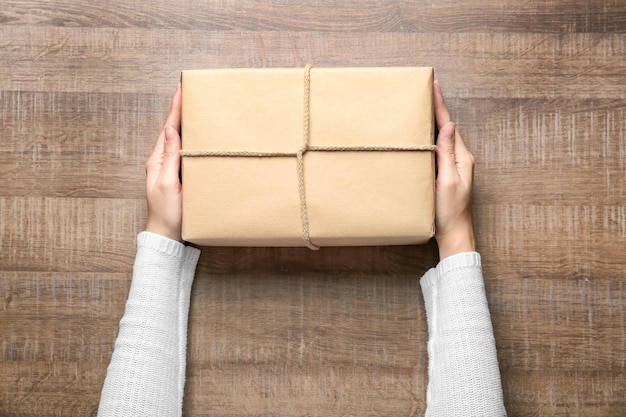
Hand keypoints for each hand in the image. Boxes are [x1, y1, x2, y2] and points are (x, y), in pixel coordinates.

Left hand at [145, 84, 182, 241]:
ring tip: (195, 107)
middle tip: (189, 92)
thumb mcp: (168, 183)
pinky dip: (191, 140)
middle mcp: (162, 161)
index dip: (175, 108)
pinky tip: (198, 136)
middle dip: (181, 110)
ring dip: (186, 123)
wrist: (167, 235)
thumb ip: (170, 157)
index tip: (181, 89)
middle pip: (173, 130)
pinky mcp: (179, 176)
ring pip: (179, 140)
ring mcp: (170, 169)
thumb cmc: (167, 213)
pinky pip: (185, 152)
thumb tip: (171, 130)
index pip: (168, 128)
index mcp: (157, 160)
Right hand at [433, 80, 475, 259]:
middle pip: (446, 127)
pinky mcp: (446, 174)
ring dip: (432, 122)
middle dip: (436, 108)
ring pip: (442, 138)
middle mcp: (460, 159)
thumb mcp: (448, 181)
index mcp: (462, 157)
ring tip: (422, 106)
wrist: (453, 234)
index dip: (440, 105)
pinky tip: (422, 136)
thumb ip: (448, 153)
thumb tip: (449, 126)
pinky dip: (430, 138)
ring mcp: (453, 167)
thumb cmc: (450, 212)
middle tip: (426, 90)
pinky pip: (438, 150)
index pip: (448, 125)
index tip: (434, 86)